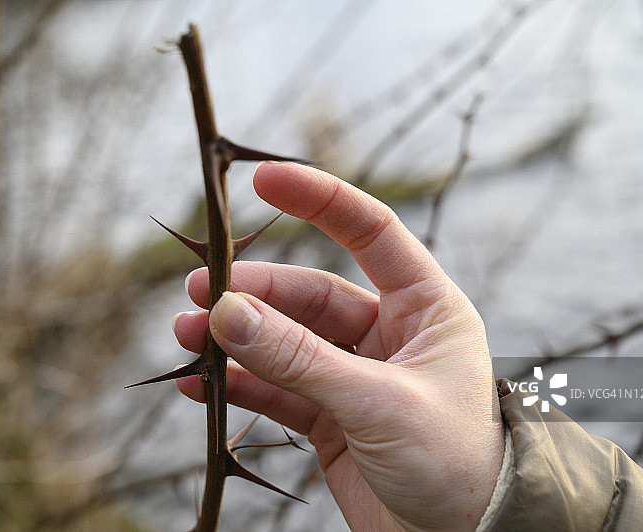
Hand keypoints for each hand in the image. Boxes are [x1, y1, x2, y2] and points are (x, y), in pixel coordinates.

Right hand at [174, 162, 504, 531]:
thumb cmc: (453, 463)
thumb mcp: (378, 402)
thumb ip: (301, 359)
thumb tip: (227, 313)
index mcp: (424, 307)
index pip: (370, 231)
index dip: (319, 200)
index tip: (264, 179)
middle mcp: (388, 332)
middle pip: (309, 293)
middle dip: (255, 291)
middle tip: (202, 292)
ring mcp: (355, 374)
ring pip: (286, 341)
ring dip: (238, 338)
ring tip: (189, 334)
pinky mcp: (330, 417)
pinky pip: (277, 389)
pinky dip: (241, 384)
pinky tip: (203, 381)